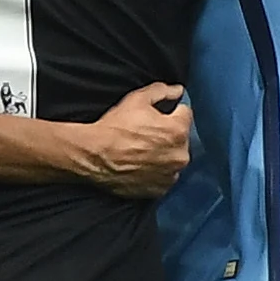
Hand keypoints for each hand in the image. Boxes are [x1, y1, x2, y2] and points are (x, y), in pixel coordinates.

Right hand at [76, 82, 192, 198]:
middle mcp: (180, 155)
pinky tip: (141, 165)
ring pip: (174, 159)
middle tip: (146, 135)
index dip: (169, 113)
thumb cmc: (115, 127)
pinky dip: (157, 172)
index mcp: (178, 130)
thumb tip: (178, 91)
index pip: (185, 114)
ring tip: (142, 152)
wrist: (94, 157)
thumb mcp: (136, 99)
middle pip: (181, 139)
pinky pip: (164, 177)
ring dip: (164, 155)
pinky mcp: (160, 190)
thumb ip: (162, 91)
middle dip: (169, 135)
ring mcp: (171, 175)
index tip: (154, 117)